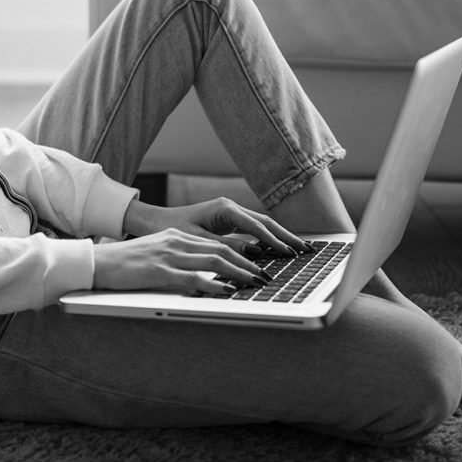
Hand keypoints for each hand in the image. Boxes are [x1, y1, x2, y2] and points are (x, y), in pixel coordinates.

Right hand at [92, 226, 268, 294]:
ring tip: (256, 283)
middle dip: (247, 263)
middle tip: (266, 276)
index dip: (240, 254)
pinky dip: (214, 284)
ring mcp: (168, 255)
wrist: (98, 262)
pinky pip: (193, 278)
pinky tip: (227, 291)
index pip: (216, 243)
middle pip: (220, 250)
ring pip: (213, 261)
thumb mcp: (155, 253)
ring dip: (239, 273)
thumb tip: (201, 274)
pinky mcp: (159, 271)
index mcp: (176, 236)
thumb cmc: (124, 263)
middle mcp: (176, 241)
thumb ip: (178, 258)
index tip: (257, 265)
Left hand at [123, 196, 310, 257]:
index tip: (290, 253)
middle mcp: (230, 207)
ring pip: (262, 225)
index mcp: (224, 209)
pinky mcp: (228, 221)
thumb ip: (225, 247)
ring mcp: (230, 213)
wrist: (155, 222)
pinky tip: (279, 249)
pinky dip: (268, 238)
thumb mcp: (198, 241)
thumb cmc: (172, 230)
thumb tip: (253, 254)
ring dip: (280, 237)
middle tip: (306, 250)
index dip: (274, 241)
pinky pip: (254, 229)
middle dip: (287, 236)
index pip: (257, 227)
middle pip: (266, 222)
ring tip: (300, 249)